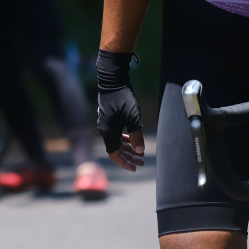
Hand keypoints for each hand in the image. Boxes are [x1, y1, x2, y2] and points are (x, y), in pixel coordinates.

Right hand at [95, 50, 145, 171]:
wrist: (113, 80)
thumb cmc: (123, 97)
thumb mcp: (133, 116)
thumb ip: (136, 134)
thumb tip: (139, 151)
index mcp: (108, 131)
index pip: (114, 154)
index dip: (124, 163)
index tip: (135, 167)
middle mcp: (105, 130)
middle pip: (116, 150)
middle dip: (129, 157)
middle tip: (142, 162)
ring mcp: (107, 124)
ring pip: (118, 142)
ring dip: (129, 149)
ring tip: (141, 153)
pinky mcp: (111, 119)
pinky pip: (118, 134)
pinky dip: (126, 139)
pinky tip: (135, 141)